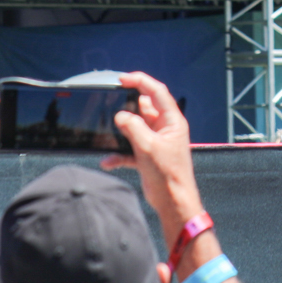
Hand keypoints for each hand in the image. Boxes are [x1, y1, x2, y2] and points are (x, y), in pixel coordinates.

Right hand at [106, 72, 199, 234]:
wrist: (173, 202)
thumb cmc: (168, 175)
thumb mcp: (148, 147)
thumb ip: (133, 127)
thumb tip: (120, 115)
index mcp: (172, 121)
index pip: (156, 92)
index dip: (140, 81)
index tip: (122, 79)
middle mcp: (164, 128)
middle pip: (143, 108)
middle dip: (127, 108)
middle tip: (111, 104)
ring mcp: (155, 142)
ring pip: (134, 128)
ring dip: (121, 132)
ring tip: (108, 132)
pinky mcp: (147, 156)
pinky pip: (130, 148)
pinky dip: (119, 153)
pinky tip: (108, 160)